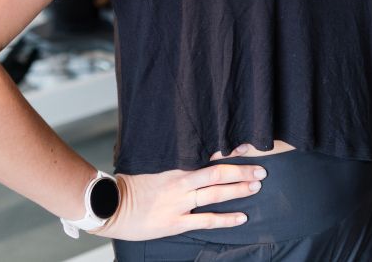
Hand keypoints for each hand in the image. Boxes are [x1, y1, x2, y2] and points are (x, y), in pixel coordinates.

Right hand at [91, 161, 266, 240]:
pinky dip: (226, 219)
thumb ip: (172, 158)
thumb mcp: (152, 163)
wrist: (110, 205)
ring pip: (216, 195)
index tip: (247, 147)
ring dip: (239, 191)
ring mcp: (180, 204)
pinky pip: (206, 220)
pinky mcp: (176, 223)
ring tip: (256, 187)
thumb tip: (192, 148)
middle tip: (261, 169)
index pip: (208, 155)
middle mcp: (181, 183)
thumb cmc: (130, 182)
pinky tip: (242, 217)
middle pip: (218, 174)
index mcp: (175, 165)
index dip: (229, 152)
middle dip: (242, 171)